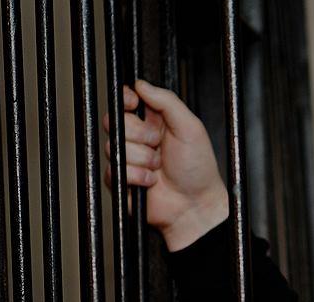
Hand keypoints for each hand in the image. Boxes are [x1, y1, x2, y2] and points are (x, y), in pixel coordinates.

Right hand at [102, 79, 227, 250]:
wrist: (195, 205)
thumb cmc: (198, 169)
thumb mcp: (190, 127)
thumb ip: (167, 101)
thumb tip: (141, 84)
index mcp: (154, 121)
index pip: (126, 101)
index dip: (126, 100)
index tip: (133, 103)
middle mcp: (138, 137)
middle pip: (115, 121)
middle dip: (140, 134)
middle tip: (159, 144)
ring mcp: (128, 158)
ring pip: (115, 146)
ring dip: (142, 158)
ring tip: (159, 167)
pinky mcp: (120, 179)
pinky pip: (115, 170)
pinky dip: (136, 176)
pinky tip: (151, 181)